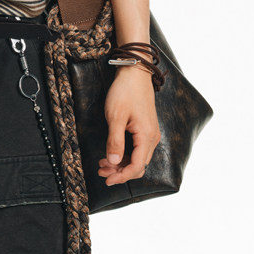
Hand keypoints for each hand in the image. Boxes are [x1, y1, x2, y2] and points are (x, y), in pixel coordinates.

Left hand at [97, 67, 160, 186]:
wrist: (134, 73)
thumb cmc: (125, 92)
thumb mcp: (116, 117)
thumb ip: (115, 141)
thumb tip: (113, 162)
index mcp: (146, 136)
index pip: (136, 166)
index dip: (122, 177)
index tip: (107, 180)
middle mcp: (152, 138)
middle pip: (138, 165)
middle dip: (119, 172)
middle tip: (101, 171)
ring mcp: (150, 133)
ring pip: (137, 158)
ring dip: (121, 164)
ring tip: (102, 164)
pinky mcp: (145, 129)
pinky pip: (137, 149)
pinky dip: (124, 154)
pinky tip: (111, 153)